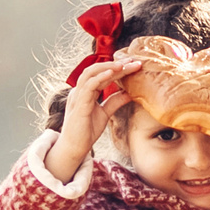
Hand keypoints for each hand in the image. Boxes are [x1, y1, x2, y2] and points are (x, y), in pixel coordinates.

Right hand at [44, 58, 142, 182]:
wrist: (75, 148)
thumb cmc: (86, 131)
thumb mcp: (105, 113)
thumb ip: (115, 101)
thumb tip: (131, 92)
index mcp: (86, 91)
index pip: (102, 74)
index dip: (118, 69)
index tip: (134, 65)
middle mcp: (80, 90)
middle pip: (97, 70)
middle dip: (116, 65)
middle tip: (133, 61)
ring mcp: (78, 95)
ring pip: (91, 73)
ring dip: (108, 67)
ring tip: (124, 65)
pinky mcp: (78, 104)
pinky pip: (88, 86)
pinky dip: (100, 77)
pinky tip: (111, 74)